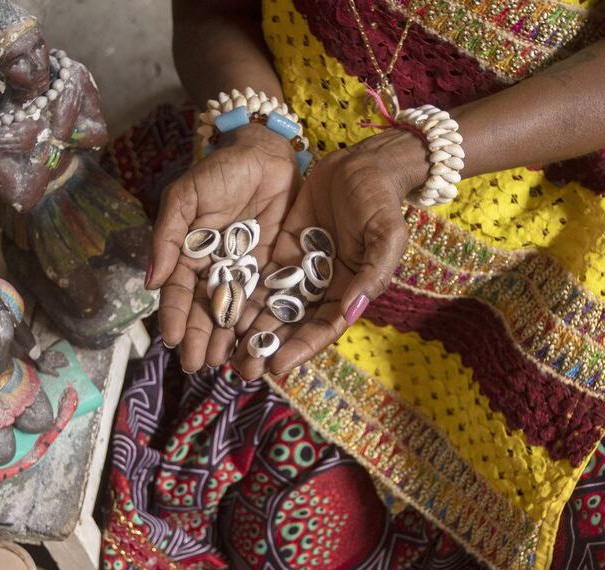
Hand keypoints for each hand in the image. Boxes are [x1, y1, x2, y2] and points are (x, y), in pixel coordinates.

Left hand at [36, 349, 68, 376]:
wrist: (38, 356)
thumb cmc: (43, 365)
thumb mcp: (48, 371)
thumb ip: (53, 373)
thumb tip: (59, 375)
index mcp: (55, 364)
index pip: (62, 364)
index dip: (66, 364)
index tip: (69, 364)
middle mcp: (55, 359)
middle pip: (61, 359)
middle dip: (65, 360)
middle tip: (69, 360)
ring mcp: (53, 355)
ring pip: (59, 355)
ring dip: (63, 356)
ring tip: (66, 356)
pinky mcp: (50, 352)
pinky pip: (56, 352)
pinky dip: (59, 352)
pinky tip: (60, 352)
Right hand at [149, 124, 299, 371]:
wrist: (266, 155)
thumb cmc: (219, 171)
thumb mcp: (185, 197)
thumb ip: (168, 237)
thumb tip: (150, 281)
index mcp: (189, 256)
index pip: (179, 292)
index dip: (176, 317)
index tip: (174, 340)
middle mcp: (215, 270)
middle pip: (207, 310)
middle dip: (202, 339)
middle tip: (199, 365)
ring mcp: (245, 273)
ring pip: (236, 313)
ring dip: (230, 340)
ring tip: (230, 364)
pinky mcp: (273, 271)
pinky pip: (266, 302)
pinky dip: (262, 325)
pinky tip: (258, 345)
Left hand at [232, 130, 426, 380]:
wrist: (362, 164)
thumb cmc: (380, 200)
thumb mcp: (386, 234)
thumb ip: (372, 274)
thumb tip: (352, 311)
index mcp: (349, 291)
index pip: (322, 329)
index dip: (300, 349)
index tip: (276, 366)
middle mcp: (322, 288)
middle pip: (291, 326)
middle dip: (267, 348)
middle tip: (241, 370)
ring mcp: (299, 270)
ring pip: (270, 306)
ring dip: (248, 330)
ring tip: (223, 352)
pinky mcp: (281, 251)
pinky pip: (258, 277)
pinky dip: (241, 294)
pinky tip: (217, 310)